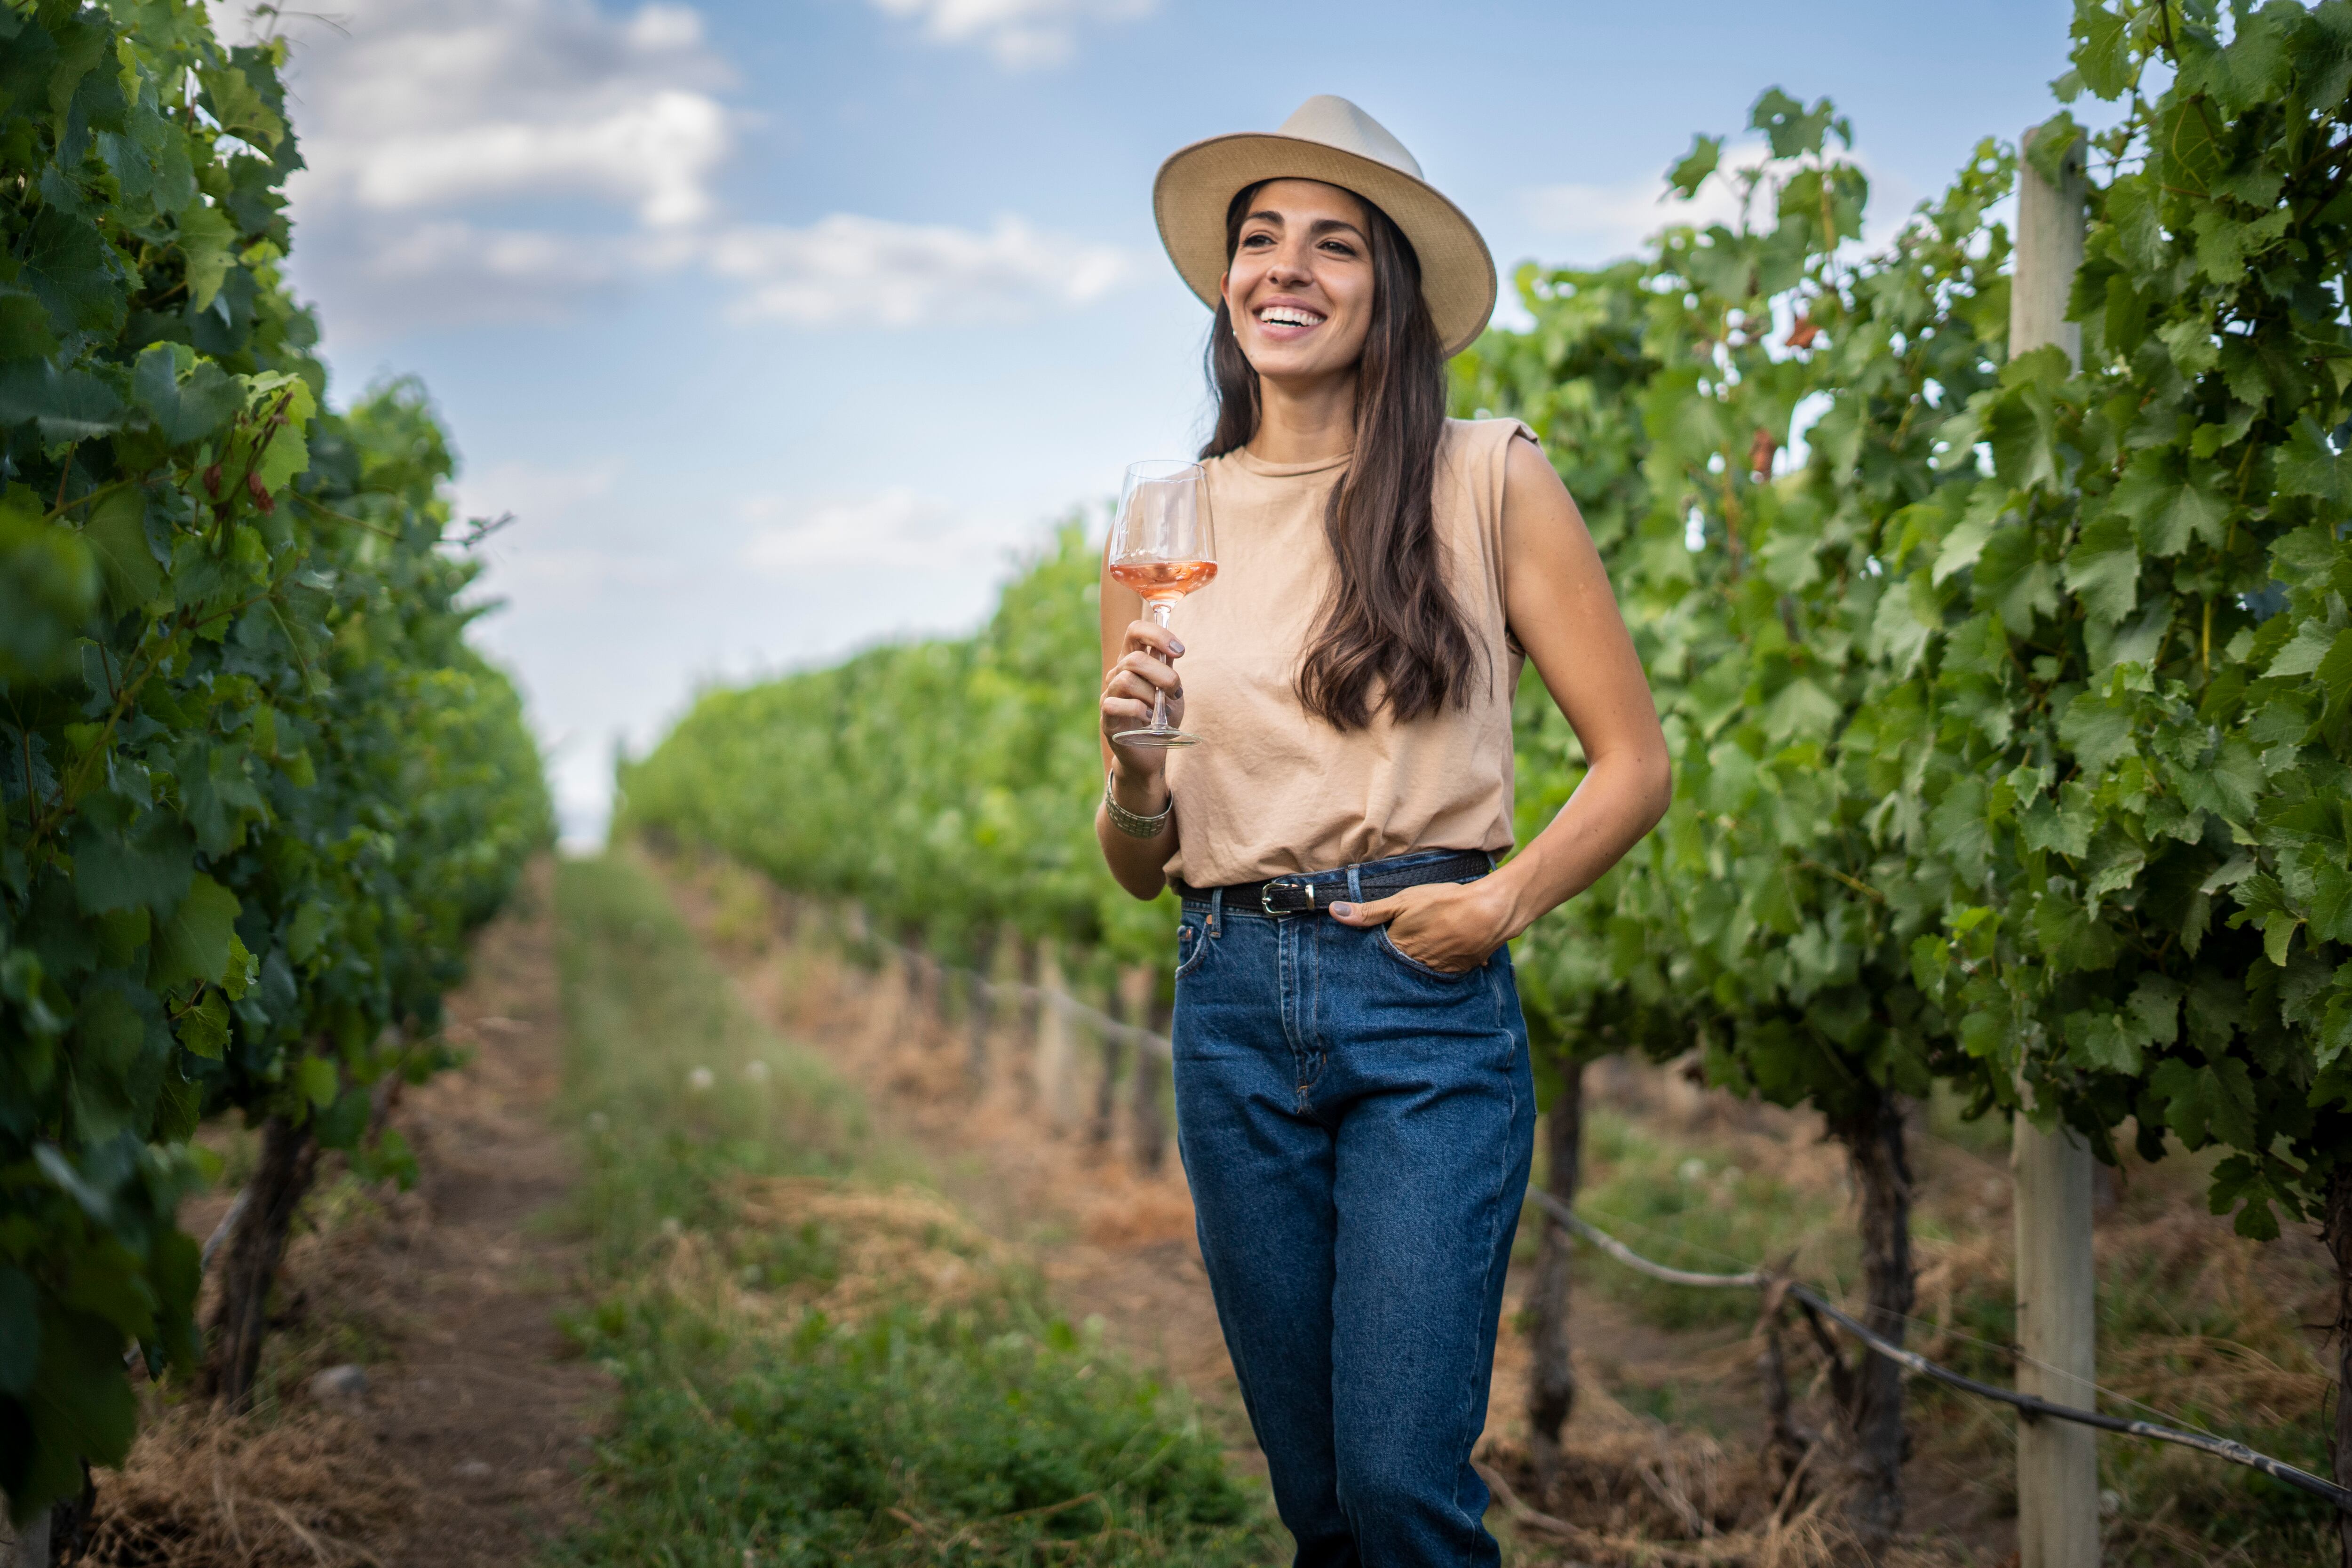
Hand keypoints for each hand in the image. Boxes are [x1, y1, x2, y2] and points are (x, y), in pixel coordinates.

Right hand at [1100, 618, 1184, 777]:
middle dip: (1163, 675)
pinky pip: (1117, 705)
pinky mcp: (1107, 718)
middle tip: (1174, 692)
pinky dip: (1138, 711)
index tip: (1179, 651)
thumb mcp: (1172, 693)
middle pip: (1134, 658)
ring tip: (1160, 711)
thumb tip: (1173, 649)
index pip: (1135, 631)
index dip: (1157, 634)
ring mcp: (1110, 695)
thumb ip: (1170, 671)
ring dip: (1151, 696)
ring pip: (1127, 680)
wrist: (1151, 753)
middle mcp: (1118, 673)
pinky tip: (1148, 720)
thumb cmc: (1161, 719)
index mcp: (1133, 661)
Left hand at [1330, 880, 1514, 973]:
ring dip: (1418, 964)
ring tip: (1417, 954)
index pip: (1378, 958)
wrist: (1488, 912)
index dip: (1373, 954)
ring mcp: (1439, 970)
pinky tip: (1442, 953)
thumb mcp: (1402, 902)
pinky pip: (1443, 971)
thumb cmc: (1443, 903)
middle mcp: (1417, 966)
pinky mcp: (1459, 970)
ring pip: (1421, 970)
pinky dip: (1440, 964)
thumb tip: (1334, 911)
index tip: (1365, 954)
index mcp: (1399, 950)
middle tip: (1393, 955)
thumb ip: (1369, 912)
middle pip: (1399, 967)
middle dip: (1394, 964)